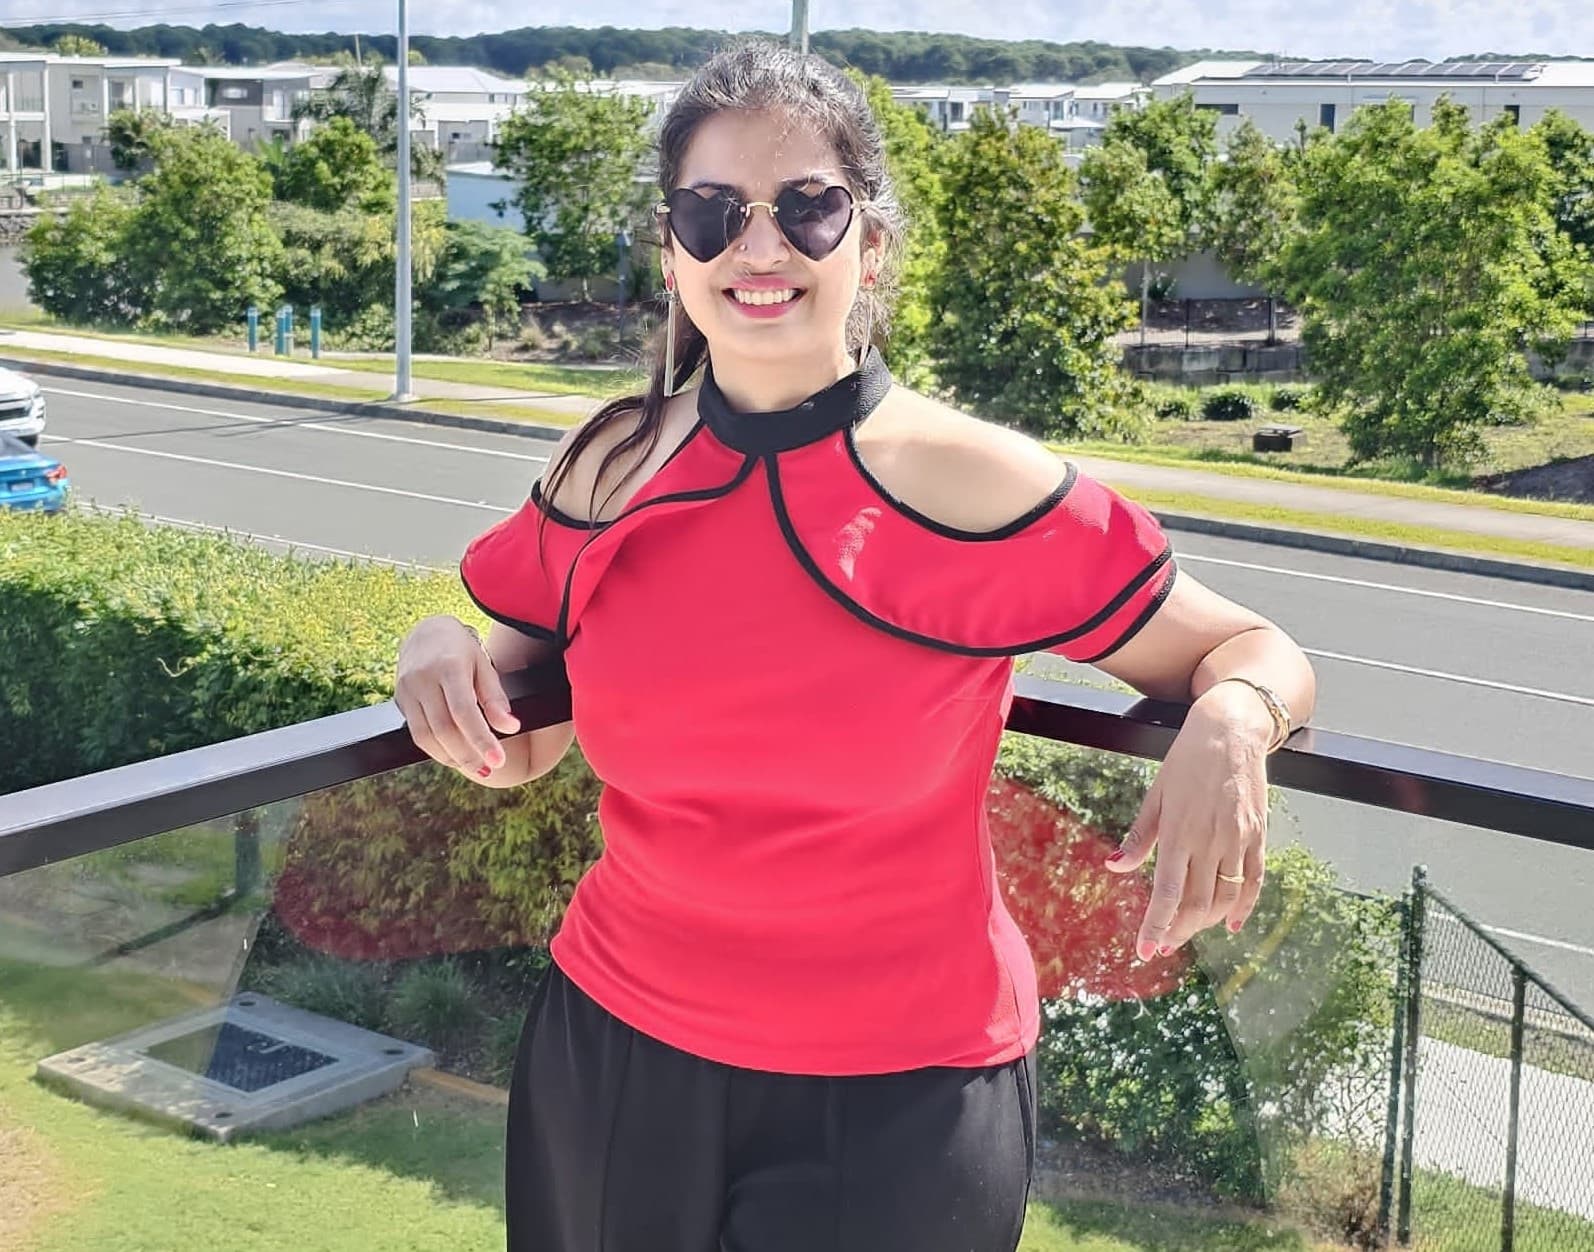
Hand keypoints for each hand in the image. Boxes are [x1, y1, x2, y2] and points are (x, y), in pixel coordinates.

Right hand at [395, 616, 520, 779]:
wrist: (425, 632)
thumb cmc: (461, 650)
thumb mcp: (484, 666)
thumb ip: (495, 698)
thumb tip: (510, 728)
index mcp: (448, 666)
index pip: (464, 711)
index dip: (481, 739)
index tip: (499, 760)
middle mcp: (423, 678)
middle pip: (443, 728)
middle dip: (468, 755)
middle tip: (490, 768)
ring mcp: (406, 689)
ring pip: (425, 736)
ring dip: (451, 757)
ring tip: (476, 766)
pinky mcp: (399, 699)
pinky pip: (416, 733)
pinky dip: (436, 749)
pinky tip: (454, 755)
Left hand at [1104, 684, 1272, 961]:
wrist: (1231, 731)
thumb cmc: (1186, 761)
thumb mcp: (1156, 795)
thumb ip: (1139, 836)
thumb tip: (1114, 867)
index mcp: (1180, 831)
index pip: (1168, 892)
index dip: (1157, 925)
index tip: (1146, 951)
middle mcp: (1212, 840)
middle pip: (1197, 903)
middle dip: (1179, 931)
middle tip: (1163, 946)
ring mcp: (1239, 839)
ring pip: (1226, 897)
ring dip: (1207, 923)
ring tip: (1186, 934)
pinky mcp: (1258, 835)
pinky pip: (1254, 880)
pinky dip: (1244, 906)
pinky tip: (1232, 924)